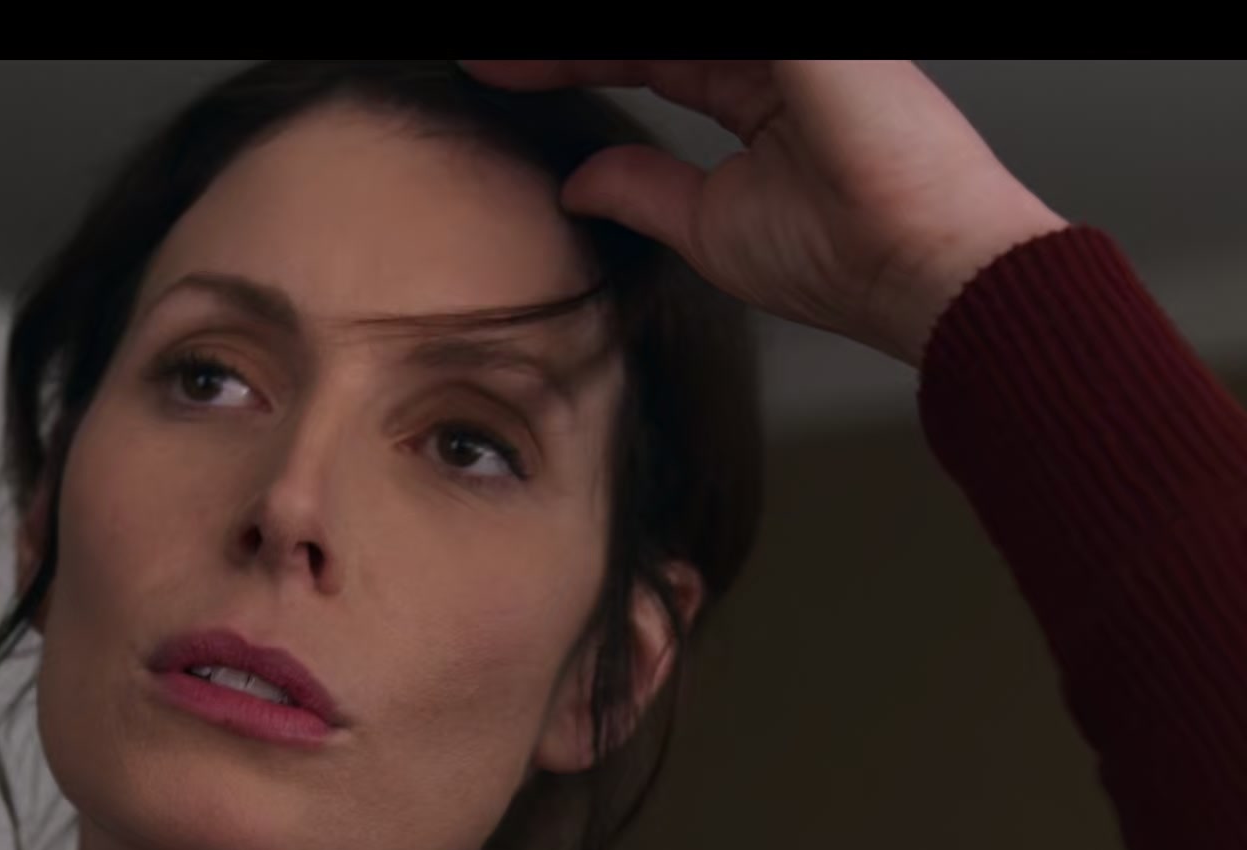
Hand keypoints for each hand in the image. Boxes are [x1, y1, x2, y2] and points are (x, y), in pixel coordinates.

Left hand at [461, 60, 1069, 365]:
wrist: (916, 266)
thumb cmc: (843, 259)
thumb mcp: (710, 226)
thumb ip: (646, 192)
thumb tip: (582, 182)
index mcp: (767, 97)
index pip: (650, 59)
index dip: (569, 64)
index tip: (493, 73)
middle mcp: (783, 57)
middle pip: (651, 38)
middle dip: (567, 50)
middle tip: (483, 57)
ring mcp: (800, 44)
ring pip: (669, 35)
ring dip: (593, 47)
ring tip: (512, 58)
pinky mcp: (809, 41)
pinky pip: (694, 41)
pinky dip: (626, 50)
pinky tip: (581, 54)